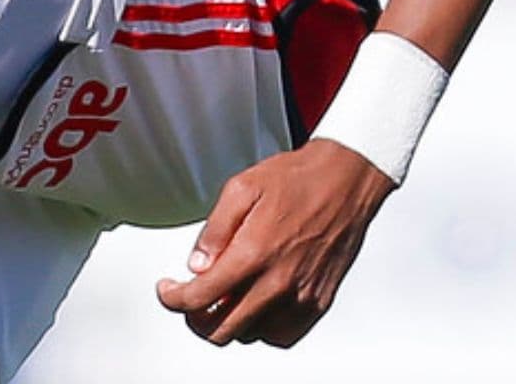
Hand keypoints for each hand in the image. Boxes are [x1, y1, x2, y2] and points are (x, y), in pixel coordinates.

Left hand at [154, 139, 393, 347]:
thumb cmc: (299, 179)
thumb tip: (196, 263)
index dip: (173, 299)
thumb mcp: (243, 187)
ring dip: (229, 322)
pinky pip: (282, 336)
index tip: (169, 291)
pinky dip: (262, 329)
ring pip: (250, 335)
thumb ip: (215, 229)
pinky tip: (255, 306)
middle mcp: (278, 282)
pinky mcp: (318, 302)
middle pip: (221, 329)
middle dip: (195, 318)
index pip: (200, 297)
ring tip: (225, 297)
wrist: (347, 180)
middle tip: (191, 299)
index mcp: (254, 252)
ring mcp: (301, 297)